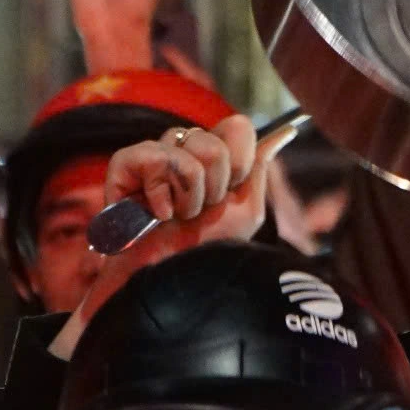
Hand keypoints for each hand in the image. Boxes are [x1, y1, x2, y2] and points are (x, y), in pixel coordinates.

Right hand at [49, 116, 295, 355]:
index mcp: (214, 158)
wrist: (173, 282)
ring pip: (182, 146)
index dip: (240, 162)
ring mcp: (153, 157)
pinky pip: (149, 156)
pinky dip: (157, 191)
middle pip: (212, 140)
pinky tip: (156, 215)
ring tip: (177, 217)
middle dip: (214, 184)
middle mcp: (184, 151)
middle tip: (200, 212)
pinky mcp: (124, 168)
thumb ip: (259, 168)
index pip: (236, 128)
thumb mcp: (245, 211)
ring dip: (188, 193)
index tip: (231, 192)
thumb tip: (285, 131)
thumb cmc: (207, 251)